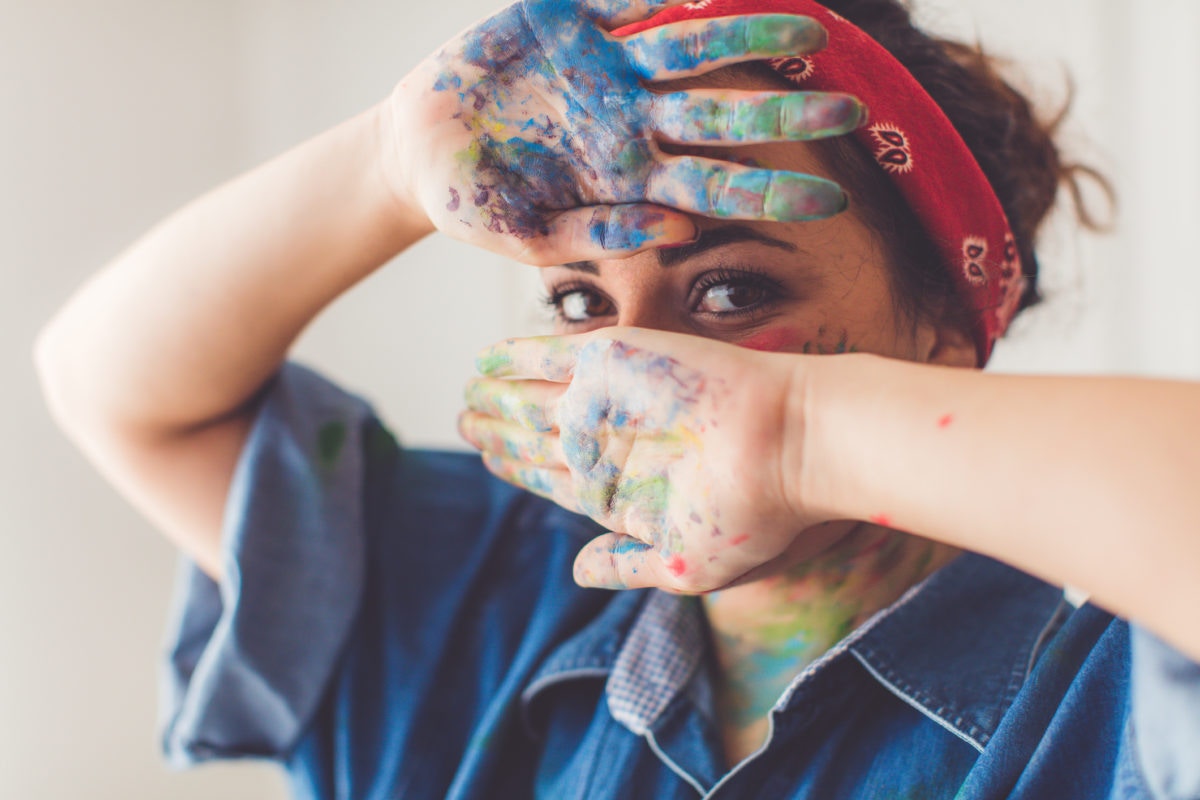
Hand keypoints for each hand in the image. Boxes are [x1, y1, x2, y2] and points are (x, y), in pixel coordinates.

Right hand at [383, 0, 863, 264]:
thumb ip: (601, 234)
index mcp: (631, 176)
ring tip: (808, 29)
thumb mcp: (531, 239)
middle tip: (850, 112)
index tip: (833, 204)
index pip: (717, 184)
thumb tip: (682, 228)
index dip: (772, 192)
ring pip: (691, 46)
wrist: (416, 150)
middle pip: (722, 113)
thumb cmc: (477, 205)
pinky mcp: (567, 19)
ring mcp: (606, 66)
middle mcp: (633, 118)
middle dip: (784, 112)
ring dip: (747, 36)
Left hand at [459, 327, 827, 591]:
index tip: (489, 459)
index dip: (519, 469)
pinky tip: (484, 360)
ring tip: (466, 396)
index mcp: (622, 489)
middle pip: (538, 438)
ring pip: (534, 398)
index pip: (555, 478)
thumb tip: (578, 569)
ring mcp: (609, 399)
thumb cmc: (750, 514)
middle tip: (465, 422)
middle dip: (499, 433)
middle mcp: (610, 441)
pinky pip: (547, 356)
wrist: (788, 449)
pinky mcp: (613, 358)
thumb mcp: (684, 562)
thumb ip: (625, 564)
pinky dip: (513, 358)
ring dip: (497, 398)